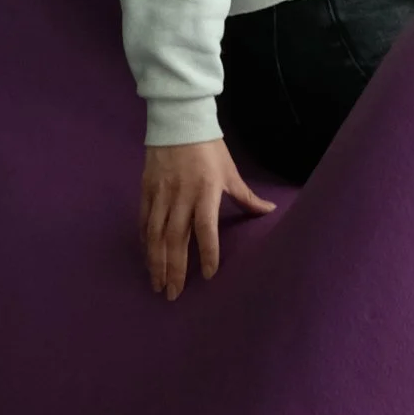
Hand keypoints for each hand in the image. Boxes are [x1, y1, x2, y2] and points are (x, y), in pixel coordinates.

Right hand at [141, 139, 275, 299]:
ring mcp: (161, 194)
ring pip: (155, 234)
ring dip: (156, 262)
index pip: (205, 229)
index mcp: (206, 192)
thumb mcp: (230, 172)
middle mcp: (181, 196)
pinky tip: (148, 257)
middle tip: (173, 294)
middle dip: (174, 269)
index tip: (209, 276)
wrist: (179, 120)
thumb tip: (270, 211)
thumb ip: (247, 196)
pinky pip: (144, 220)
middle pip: (175, 239)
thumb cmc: (209, 148)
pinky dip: (145, 241)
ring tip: (157, 284)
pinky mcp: (146, 189)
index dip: (208, 254)